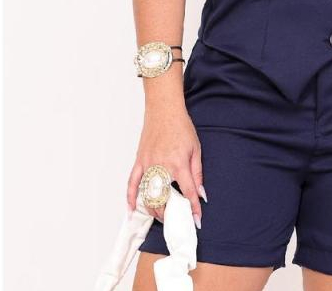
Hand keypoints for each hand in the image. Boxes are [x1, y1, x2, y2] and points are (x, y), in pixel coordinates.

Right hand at [126, 109, 206, 227]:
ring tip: (161, 215)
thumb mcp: (196, 149)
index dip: (193, 208)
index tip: (197, 220)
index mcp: (179, 164)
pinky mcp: (139, 161)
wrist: (164, 111)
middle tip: (176, 218)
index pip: (188, 191)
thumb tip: (201, 192)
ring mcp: (148, 165)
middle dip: (170, 213)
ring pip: (147, 195)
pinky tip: (132, 210)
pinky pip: (132, 183)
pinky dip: (130, 197)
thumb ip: (198, 173)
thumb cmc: (182, 127)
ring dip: (154, 209)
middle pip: (164, 198)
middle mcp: (162, 167)